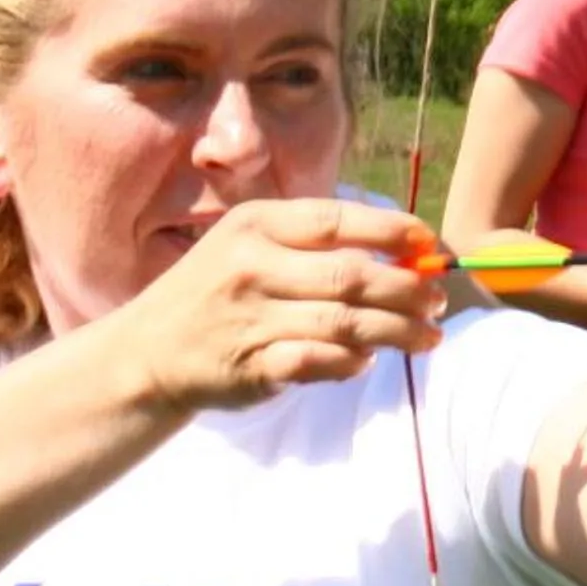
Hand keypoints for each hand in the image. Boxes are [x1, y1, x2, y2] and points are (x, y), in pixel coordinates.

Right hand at [111, 198, 447, 416]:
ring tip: (428, 336)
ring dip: (398, 331)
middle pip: (352, 275)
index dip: (392, 231)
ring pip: (347, 323)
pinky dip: (354, 363)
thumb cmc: (218, 290)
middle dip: (408, 288)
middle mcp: (252, 266)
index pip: (337, 221)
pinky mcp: (253, 365)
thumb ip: (316, 243)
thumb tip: (405, 249)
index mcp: (256, 225)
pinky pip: (323, 362)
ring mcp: (251, 318)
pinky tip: (369, 360)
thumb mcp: (250, 245)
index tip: (428, 244)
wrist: (148, 351)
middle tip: (438, 300)